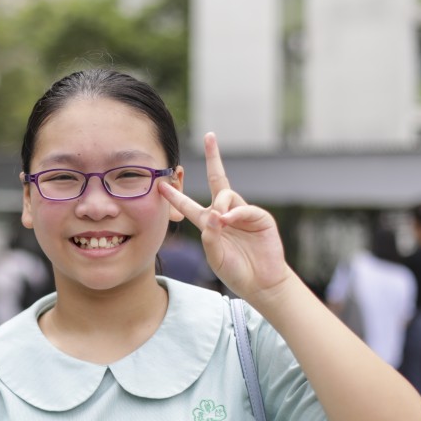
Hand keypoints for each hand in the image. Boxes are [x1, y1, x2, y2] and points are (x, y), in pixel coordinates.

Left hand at [159, 133, 292, 300]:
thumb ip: (210, 237)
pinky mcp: (260, 218)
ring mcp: (243, 214)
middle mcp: (225, 213)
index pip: (188, 205)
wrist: (260, 283)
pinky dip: (235, 213)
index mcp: (209, 223)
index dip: (175, 195)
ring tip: (220, 220)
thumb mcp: (215, 256)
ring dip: (219, 203)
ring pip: (227, 195)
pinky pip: (244, 208)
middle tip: (209, 136)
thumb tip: (214, 214)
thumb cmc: (235, 271)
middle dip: (214, 157)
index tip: (160, 183)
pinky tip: (228, 220)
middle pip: (217, 180)